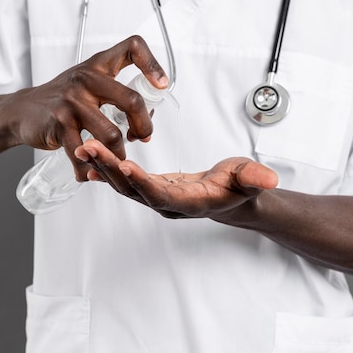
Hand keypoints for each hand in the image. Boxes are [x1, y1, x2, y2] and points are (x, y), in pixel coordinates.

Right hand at [6, 35, 167, 179]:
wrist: (22, 111)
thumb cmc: (63, 98)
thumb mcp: (88, 82)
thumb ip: (117, 92)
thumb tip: (148, 114)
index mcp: (98, 65)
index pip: (132, 48)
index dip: (152, 63)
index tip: (161, 85)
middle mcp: (86, 78)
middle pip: (131, 101)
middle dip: (144, 125)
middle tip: (143, 136)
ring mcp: (71, 101)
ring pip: (112, 135)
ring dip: (119, 153)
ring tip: (117, 157)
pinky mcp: (60, 124)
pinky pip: (86, 153)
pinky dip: (91, 168)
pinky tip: (91, 170)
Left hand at [74, 139, 278, 219]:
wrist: (232, 198)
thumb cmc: (239, 187)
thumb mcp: (250, 178)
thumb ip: (256, 178)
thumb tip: (270, 179)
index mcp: (190, 202)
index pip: (162, 195)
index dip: (144, 183)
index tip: (126, 166)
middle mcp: (168, 204)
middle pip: (134, 190)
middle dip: (111, 170)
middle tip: (89, 149)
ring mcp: (157, 198)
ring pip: (124, 186)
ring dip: (103, 167)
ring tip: (82, 148)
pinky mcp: (151, 189)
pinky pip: (125, 181)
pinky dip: (107, 170)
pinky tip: (89, 160)